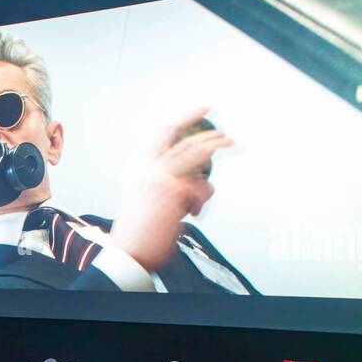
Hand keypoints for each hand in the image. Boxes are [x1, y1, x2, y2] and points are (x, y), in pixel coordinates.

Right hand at [109, 107, 231, 270]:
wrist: (128, 253)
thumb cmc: (136, 232)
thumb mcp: (142, 198)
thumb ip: (162, 181)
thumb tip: (193, 178)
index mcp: (139, 168)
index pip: (164, 132)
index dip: (186, 116)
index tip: (203, 108)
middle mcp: (148, 168)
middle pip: (186, 140)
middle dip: (210, 134)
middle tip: (226, 136)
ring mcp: (162, 177)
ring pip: (196, 153)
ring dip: (218, 146)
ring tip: (232, 145)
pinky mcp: (175, 191)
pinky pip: (201, 187)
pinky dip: (201, 200)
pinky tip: (194, 211)